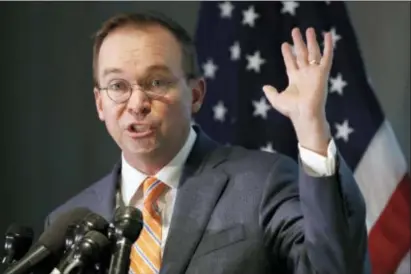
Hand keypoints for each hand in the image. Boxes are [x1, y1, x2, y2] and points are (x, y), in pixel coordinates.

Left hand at [263, 27, 332, 154]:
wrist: (304, 113)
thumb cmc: (291, 109)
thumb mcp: (277, 100)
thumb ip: (271, 92)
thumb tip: (265, 87)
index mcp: (294, 79)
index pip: (291, 62)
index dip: (287, 53)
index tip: (285, 44)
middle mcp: (305, 74)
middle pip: (301, 54)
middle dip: (298, 43)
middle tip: (295, 30)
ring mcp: (314, 72)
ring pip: (312, 52)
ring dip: (311, 41)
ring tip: (308, 29)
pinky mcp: (323, 73)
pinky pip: (327, 56)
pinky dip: (328, 46)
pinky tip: (327, 35)